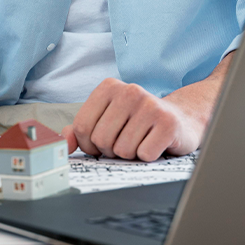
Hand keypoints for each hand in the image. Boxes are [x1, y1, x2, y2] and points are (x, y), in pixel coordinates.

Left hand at [65, 79, 204, 161]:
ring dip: (130, 154)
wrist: (181, 121)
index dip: (89, 144)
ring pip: (122, 150)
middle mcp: (129, 91)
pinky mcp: (168, 123)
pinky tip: (155, 144)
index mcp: (109, 87)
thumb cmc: (138, 123)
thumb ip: (80, 130)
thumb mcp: (107, 120)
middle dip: (110, 150)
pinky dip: (147, 156)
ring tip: (141, 141)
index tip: (102, 142)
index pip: (81, 127)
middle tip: (126, 141)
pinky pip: (144, 154)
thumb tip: (63, 143)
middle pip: (100, 140)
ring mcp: (150, 105)